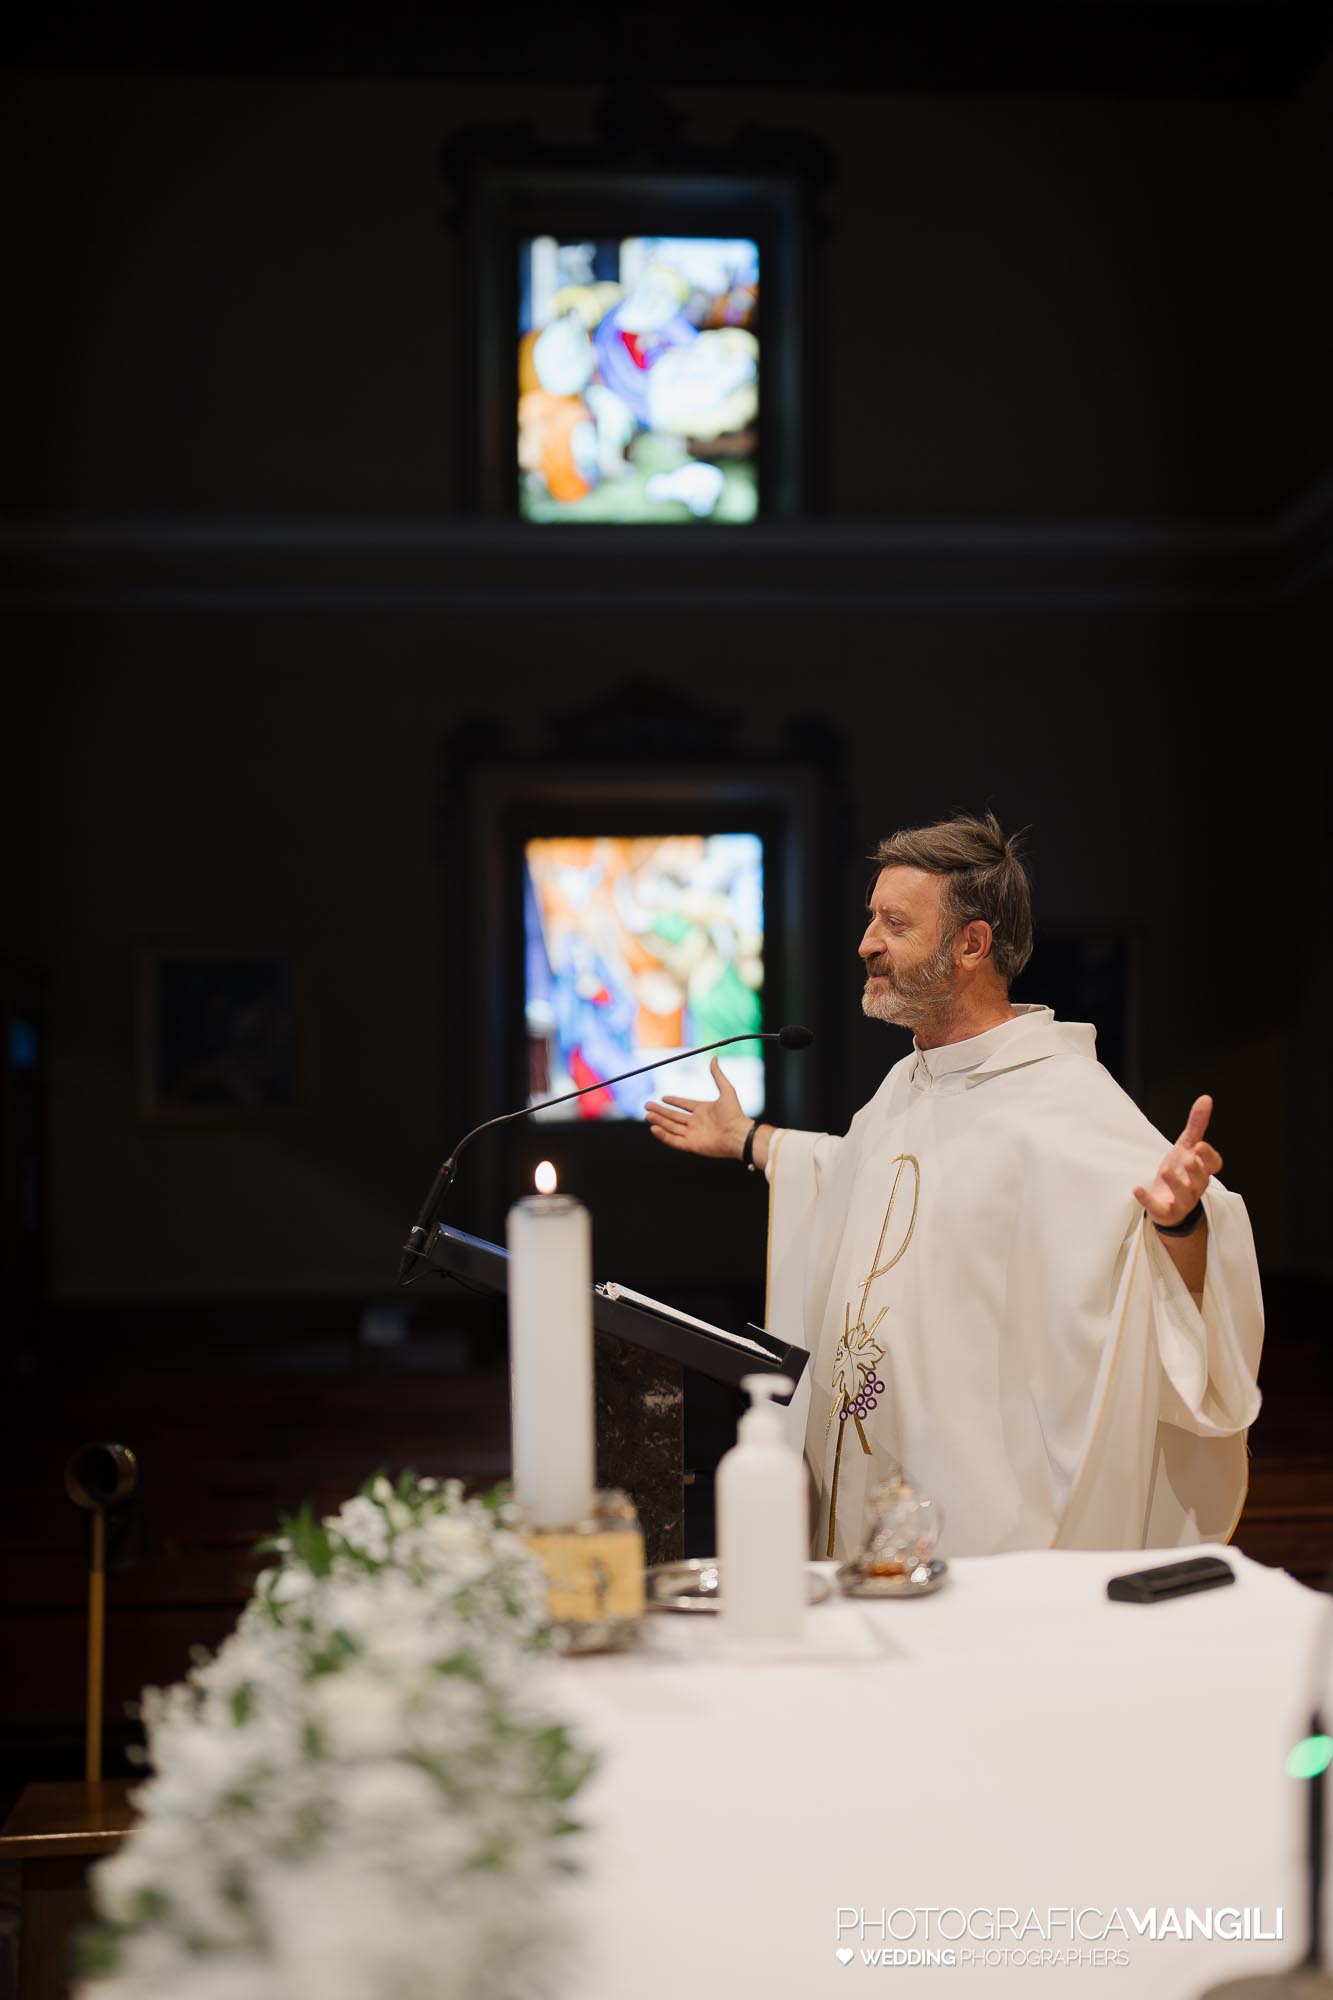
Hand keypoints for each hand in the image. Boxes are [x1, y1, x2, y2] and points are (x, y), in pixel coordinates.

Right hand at [643, 1057, 750, 1160]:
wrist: (738, 1135)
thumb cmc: (735, 1114)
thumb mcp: (726, 1090)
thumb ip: (718, 1075)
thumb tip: (714, 1058)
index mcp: (703, 1110)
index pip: (684, 1105)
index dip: (674, 1101)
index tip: (663, 1097)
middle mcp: (697, 1123)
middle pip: (674, 1116)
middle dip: (660, 1111)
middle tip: (647, 1106)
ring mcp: (693, 1135)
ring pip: (671, 1127)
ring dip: (659, 1121)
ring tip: (648, 1114)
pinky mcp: (691, 1146)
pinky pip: (674, 1140)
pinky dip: (663, 1135)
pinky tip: (654, 1128)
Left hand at [1133, 1094, 1222, 1226]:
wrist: (1168, 1203)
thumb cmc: (1180, 1172)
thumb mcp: (1186, 1146)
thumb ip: (1196, 1125)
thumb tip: (1206, 1098)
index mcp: (1202, 1169)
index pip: (1213, 1165)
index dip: (1209, 1157)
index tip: (1200, 1146)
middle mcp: (1195, 1186)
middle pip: (1201, 1180)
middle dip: (1196, 1170)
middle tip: (1188, 1158)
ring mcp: (1181, 1201)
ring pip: (1184, 1196)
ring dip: (1176, 1184)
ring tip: (1166, 1171)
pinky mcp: (1165, 1211)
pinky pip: (1159, 1209)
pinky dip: (1148, 1200)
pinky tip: (1137, 1189)